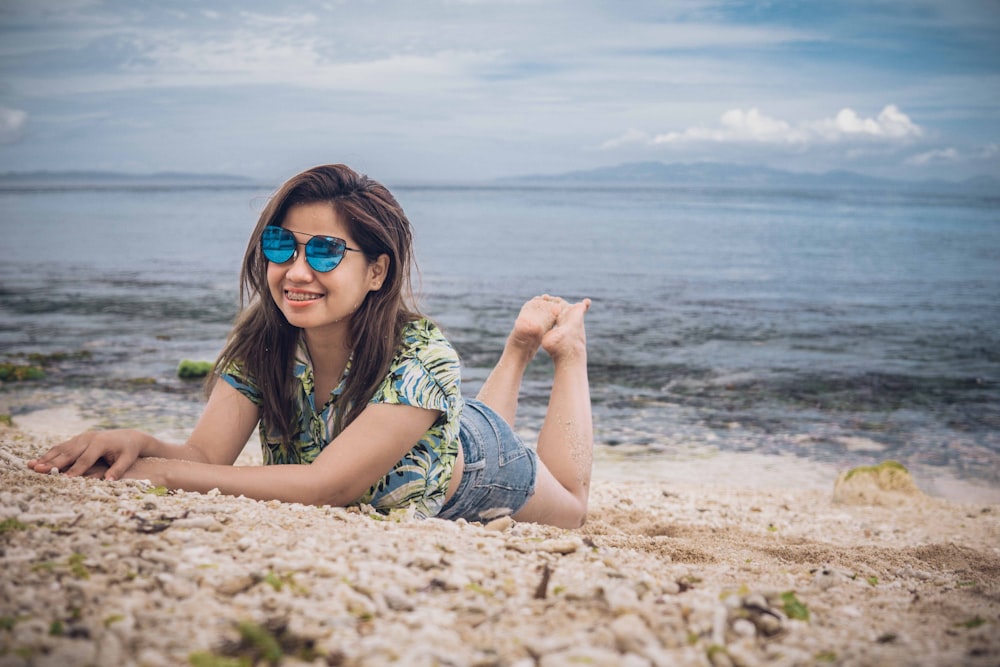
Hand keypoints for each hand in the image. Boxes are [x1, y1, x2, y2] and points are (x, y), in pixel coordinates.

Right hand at [27, 429, 148, 480]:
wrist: (129, 436)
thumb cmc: (128, 450)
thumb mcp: (127, 459)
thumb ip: (118, 469)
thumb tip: (109, 481)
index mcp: (100, 443)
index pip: (85, 459)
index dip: (75, 470)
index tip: (64, 479)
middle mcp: (88, 438)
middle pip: (68, 453)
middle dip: (53, 462)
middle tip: (38, 470)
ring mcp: (81, 437)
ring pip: (61, 448)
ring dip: (46, 457)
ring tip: (31, 466)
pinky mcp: (77, 439)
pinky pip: (62, 447)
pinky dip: (50, 454)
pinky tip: (39, 461)